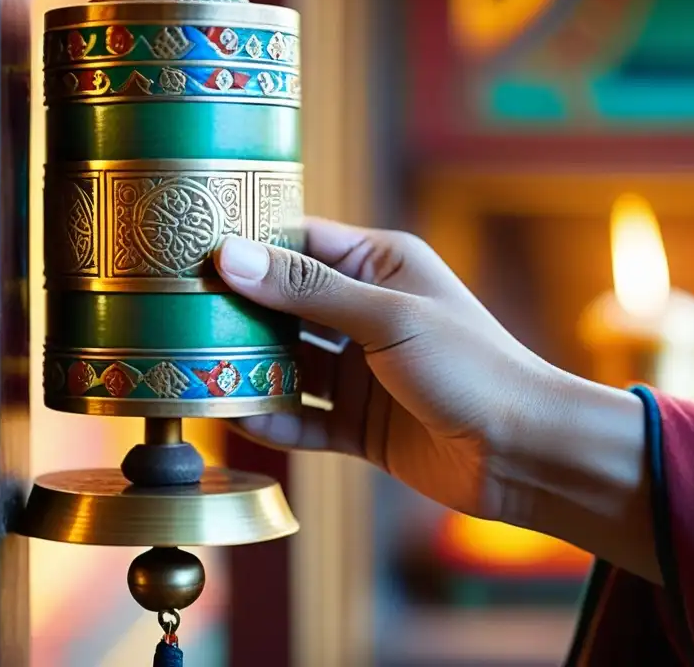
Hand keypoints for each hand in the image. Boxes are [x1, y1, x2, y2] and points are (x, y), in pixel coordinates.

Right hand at [216, 218, 657, 580]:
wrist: (523, 452)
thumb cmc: (470, 365)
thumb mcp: (387, 318)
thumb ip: (308, 291)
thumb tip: (229, 256)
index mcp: (380, 267)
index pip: (300, 242)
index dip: (247, 244)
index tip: (186, 247)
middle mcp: (366, 313)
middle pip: (284, 305)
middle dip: (235, 309)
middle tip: (169, 309)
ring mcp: (361, 372)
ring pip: (288, 363)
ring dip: (247, 367)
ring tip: (187, 365)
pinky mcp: (359, 425)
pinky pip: (303, 418)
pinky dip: (272, 419)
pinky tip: (233, 417)